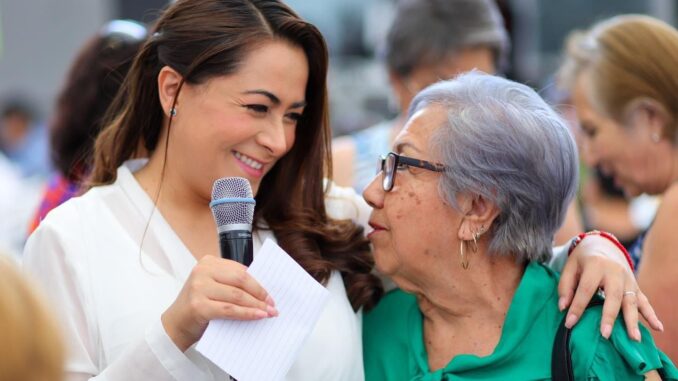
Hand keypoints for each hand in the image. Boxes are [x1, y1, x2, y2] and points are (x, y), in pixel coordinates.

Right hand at [161, 255, 276, 350]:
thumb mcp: (214, 287)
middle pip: (241, 280)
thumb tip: (264, 290)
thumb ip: (232, 283)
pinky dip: (247, 313)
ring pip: (237, 295)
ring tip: (269, 313)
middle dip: (260, 293)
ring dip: (256, 305)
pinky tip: (258, 316)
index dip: (259, 282)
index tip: (270, 294)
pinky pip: (230, 309)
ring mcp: (199, 288)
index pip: (241, 270)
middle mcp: (202, 271)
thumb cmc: (199, 305)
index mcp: (208, 262)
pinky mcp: (199, 306)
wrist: (176, 324)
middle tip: (272, 304)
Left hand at [557, 235, 662, 339]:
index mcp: (596, 265)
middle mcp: (615, 272)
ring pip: (631, 301)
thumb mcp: (570, 267)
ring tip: (633, 338)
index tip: (569, 323)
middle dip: (609, 316)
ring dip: (632, 320)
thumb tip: (563, 307)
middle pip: (613, 296)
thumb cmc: (583, 259)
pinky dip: (651, 315)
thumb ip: (565, 286)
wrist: (603, 244)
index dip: (577, 307)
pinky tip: (657, 327)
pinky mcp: (635, 285)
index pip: (586, 289)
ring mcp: (628, 279)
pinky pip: (644, 301)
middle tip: (605, 334)